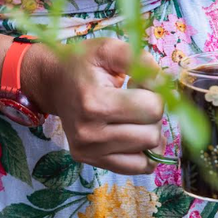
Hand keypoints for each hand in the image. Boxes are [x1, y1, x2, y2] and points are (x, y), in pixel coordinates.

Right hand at [28, 37, 165, 175]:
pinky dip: (144, 152)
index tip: (139, 82)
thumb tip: (165, 84)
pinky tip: (135, 134)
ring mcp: (89, 152)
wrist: (52, 81)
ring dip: (149, 132)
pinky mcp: (91, 162)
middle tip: (136, 97)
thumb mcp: (109, 48)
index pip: (152, 109)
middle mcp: (89, 134)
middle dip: (153, 113)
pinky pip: (136, 169)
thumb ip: (140, 60)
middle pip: (152, 134)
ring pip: (148, 154)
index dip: (155, 92)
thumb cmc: (83, 62)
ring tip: (133, 114)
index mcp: (95, 103)